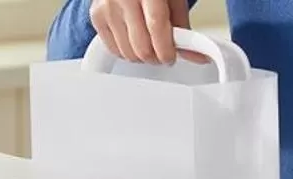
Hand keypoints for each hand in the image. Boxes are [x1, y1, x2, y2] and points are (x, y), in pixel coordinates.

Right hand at [90, 0, 206, 64]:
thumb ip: (182, 25)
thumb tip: (195, 54)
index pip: (156, 27)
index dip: (165, 50)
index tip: (171, 57)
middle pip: (141, 48)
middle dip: (155, 56)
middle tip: (162, 51)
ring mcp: (107, 7)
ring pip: (128, 54)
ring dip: (142, 55)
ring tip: (148, 42)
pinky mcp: (96, 16)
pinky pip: (114, 50)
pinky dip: (127, 51)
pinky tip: (133, 38)